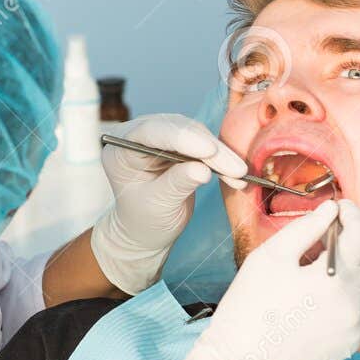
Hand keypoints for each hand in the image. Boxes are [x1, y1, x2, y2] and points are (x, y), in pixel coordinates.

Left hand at [89, 114, 247, 294]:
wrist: (147, 229)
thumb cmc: (143, 220)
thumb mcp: (157, 205)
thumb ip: (176, 185)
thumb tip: (203, 169)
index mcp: (120, 148)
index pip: (150, 133)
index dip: (181, 138)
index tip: (208, 151)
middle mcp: (138, 135)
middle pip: (178, 130)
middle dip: (209, 149)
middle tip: (235, 168)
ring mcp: (161, 137)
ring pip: (196, 135)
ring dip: (220, 154)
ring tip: (239, 174)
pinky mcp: (181, 144)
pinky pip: (206, 146)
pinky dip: (222, 160)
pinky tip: (237, 176)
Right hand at [158, 199, 359, 359]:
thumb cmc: (248, 307)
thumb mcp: (270, 257)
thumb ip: (305, 228)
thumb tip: (329, 209)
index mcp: (335, 281)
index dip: (353, 214)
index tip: (338, 207)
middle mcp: (353, 307)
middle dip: (348, 240)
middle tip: (322, 231)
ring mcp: (354, 329)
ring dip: (343, 269)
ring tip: (309, 269)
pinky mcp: (348, 344)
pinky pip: (352, 309)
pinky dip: (339, 295)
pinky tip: (311, 299)